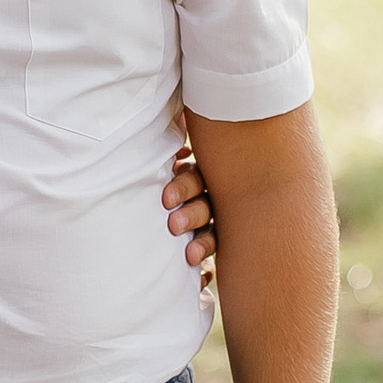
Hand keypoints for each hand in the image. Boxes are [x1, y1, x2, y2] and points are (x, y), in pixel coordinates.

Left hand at [164, 111, 216, 286]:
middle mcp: (214, 191)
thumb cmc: (170, 163)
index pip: (197, 177)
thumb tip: (182, 113)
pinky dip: (207, 257)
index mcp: (201, 169)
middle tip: (172, 225)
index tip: (165, 200)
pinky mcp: (216, 238)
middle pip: (206, 202)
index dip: (183, 186)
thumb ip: (179, 131)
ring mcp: (217, 216)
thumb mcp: (172, 152)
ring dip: (202, 239)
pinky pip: (216, 249)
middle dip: (190, 213)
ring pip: (213, 228)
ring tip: (190, 254)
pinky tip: (200, 269)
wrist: (186, 202)